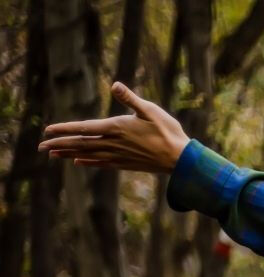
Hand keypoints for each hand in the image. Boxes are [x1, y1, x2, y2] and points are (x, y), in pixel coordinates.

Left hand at [39, 82, 188, 172]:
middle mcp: (113, 143)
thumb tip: (114, 84)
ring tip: (53, 154)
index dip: (64, 129)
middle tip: (41, 146)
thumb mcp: (150, 110)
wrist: (180, 159)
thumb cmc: (168, 132)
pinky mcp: (125, 164)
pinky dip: (87, 162)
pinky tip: (78, 162)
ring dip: (68, 154)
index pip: (83, 128)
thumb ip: (130, 98)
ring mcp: (118, 156)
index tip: (48, 130)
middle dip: (59, 144)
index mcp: (116, 128)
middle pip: (80, 144)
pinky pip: (101, 163)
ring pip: (87, 155)